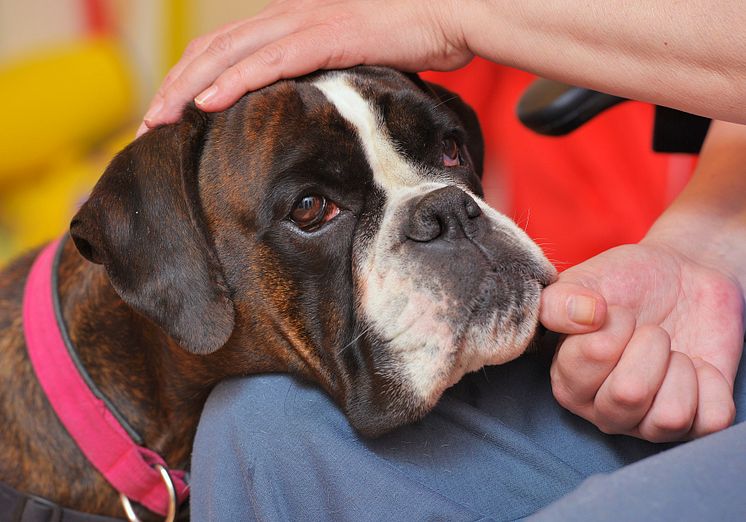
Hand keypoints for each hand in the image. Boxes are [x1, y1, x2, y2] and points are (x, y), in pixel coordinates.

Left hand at [138, 0, 471, 134]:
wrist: (448, 13)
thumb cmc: (405, 39)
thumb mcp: (348, 61)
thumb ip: (318, 77)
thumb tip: (301, 108)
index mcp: (288, 21)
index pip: (222, 48)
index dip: (187, 78)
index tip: (166, 113)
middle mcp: (287, 15)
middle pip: (212, 49)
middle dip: (172, 86)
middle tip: (146, 123)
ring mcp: (305, 22)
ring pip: (229, 54)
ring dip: (188, 88)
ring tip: (160, 119)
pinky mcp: (327, 36)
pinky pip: (270, 62)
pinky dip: (233, 83)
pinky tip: (207, 104)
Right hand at [540, 241, 742, 441]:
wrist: (681, 279)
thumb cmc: (624, 284)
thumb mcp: (582, 281)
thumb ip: (559, 300)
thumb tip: (585, 314)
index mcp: (568, 383)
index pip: (593, 360)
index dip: (615, 326)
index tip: (618, 312)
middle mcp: (604, 412)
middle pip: (630, 394)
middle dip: (650, 346)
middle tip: (650, 331)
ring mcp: (648, 424)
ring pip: (671, 416)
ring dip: (679, 368)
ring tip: (671, 351)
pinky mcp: (696, 426)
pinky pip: (712, 420)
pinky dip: (712, 384)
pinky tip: (697, 366)